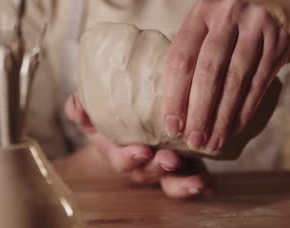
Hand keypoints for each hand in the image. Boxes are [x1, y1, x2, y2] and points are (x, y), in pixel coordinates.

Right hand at [65, 92, 213, 197]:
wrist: (133, 112)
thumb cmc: (112, 111)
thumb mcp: (94, 106)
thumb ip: (80, 105)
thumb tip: (78, 107)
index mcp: (119, 151)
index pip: (122, 159)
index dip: (130, 157)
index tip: (141, 150)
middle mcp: (143, 163)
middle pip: (149, 172)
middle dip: (159, 168)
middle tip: (170, 160)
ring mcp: (165, 167)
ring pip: (171, 182)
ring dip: (183, 184)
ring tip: (197, 181)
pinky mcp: (186, 165)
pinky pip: (193, 179)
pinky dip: (202, 184)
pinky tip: (211, 185)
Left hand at [162, 0, 289, 151]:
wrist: (283, 16)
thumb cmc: (232, 33)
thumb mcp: (209, 32)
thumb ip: (190, 59)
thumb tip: (171, 114)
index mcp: (201, 12)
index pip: (181, 57)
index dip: (175, 95)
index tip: (171, 126)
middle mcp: (228, 14)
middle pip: (209, 71)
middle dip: (199, 111)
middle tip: (193, 141)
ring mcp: (256, 25)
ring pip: (235, 80)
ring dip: (222, 117)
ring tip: (212, 142)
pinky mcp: (279, 41)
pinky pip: (258, 84)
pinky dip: (244, 111)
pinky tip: (233, 130)